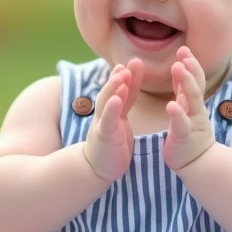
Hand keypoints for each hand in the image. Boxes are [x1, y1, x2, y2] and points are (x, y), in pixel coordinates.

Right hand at [83, 59, 142, 181]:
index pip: (121, 91)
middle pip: (111, 92)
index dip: (128, 78)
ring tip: (122, 74)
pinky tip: (116, 99)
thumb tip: (128, 85)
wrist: (97, 169)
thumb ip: (124, 103)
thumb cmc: (112, 146)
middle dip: (118, 77)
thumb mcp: (121, 121)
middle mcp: (106, 115)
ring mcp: (103, 124)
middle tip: (127, 64)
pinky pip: (107, 121)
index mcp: (113, 112)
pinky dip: (111, 109)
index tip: (135, 63)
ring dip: (114, 88)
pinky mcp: (103, 137)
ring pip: (106, 103)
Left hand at [164, 47, 214, 171]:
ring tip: (178, 68)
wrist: (196, 163)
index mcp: (193, 103)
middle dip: (191, 68)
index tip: (184, 48)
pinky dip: (177, 114)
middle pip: (196, 85)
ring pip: (192, 101)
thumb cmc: (188, 133)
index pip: (194, 79)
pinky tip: (170, 105)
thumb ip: (184, 89)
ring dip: (186, 83)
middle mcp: (196, 110)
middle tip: (183, 52)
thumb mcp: (188, 108)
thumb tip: (183, 65)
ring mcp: (192, 123)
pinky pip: (182, 125)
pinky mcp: (184, 138)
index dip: (191, 63)